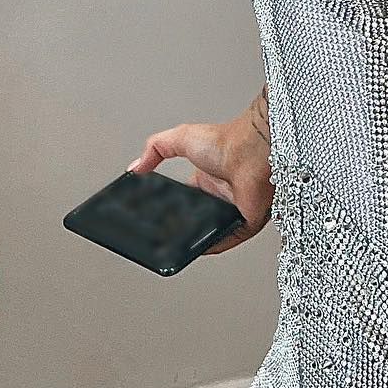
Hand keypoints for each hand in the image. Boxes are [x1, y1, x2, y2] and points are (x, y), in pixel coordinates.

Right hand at [127, 103, 273, 255]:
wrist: (253, 149)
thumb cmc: (227, 140)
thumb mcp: (181, 138)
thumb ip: (155, 148)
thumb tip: (135, 167)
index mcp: (206, 179)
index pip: (184, 201)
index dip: (169, 211)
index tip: (151, 220)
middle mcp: (220, 196)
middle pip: (196, 221)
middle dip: (179, 230)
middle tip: (160, 238)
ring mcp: (233, 210)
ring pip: (210, 235)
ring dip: (195, 241)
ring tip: (174, 247)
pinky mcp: (245, 223)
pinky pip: (226, 241)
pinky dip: (212, 247)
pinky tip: (197, 250)